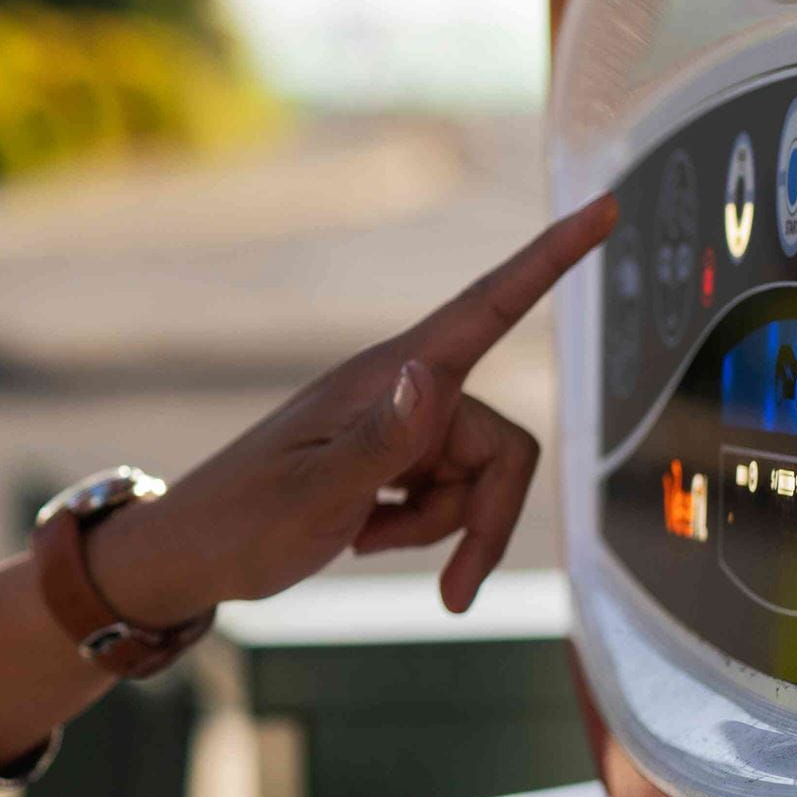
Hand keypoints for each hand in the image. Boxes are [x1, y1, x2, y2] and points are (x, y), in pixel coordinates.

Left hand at [85, 192, 620, 619]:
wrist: (191, 560)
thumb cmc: (240, 523)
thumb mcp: (313, 493)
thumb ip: (382, 440)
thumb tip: (430, 375)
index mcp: (387, 375)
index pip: (486, 306)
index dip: (551, 258)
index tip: (604, 208)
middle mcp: (404, 391)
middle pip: (504, 447)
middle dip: (484, 520)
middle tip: (452, 588)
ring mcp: (399, 427)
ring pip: (480, 481)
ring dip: (440, 529)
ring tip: (365, 537)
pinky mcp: (392, 460)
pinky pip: (449, 499)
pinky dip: (421, 531)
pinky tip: (361, 535)